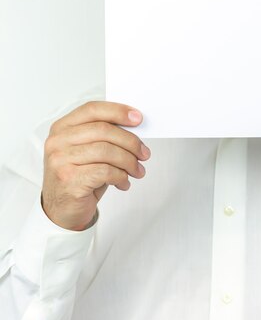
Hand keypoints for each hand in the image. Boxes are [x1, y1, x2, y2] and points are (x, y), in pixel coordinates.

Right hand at [41, 101, 149, 230]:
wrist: (62, 210)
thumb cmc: (78, 178)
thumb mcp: (89, 152)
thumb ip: (104, 137)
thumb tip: (134, 129)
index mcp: (62, 128)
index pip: (92, 109)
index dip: (118, 111)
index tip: (138, 118)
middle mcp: (58, 141)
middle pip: (103, 130)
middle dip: (130, 141)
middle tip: (144, 153)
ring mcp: (61, 160)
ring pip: (107, 151)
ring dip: (129, 161)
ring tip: (137, 171)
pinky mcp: (69, 180)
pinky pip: (105, 171)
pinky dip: (121, 176)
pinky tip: (123, 183)